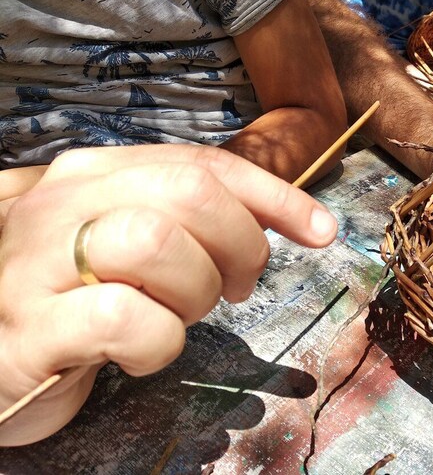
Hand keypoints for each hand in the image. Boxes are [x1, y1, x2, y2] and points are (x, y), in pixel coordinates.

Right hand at [0, 145, 337, 445]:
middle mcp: (61, 202)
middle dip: (239, 245)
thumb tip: (291, 220)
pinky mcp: (29, 327)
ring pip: (156, 243)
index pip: (202, 165)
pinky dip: (157, 342)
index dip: (273, 196)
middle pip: (190, 194)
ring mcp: (36, 261)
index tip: (320, 230)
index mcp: (95, 173)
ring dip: (193, 292)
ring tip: (176, 315)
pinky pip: (125, 318)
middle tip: (235, 287)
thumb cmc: (75, 295)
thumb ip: (195, 219)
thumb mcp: (134, 242)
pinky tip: (141, 351)